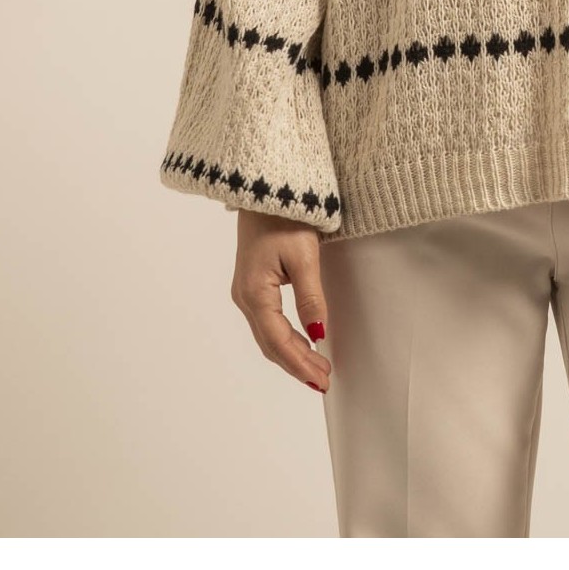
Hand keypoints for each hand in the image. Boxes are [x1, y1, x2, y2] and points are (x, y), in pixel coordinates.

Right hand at [231, 210, 332, 391]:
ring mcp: (245, 291)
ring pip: (268, 335)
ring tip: (317, 368)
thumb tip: (318, 334)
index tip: (322, 379)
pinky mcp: (252, 285)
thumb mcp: (304, 256)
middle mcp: (244, 297)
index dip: (300, 364)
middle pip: (271, 343)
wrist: (265, 189)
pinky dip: (284, 338)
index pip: (279, 341)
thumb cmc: (284, 217)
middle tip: (324, 380)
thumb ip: (311, 297)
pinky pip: (267, 322)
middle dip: (297, 364)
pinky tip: (301, 343)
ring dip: (291, 354)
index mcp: (255, 293)